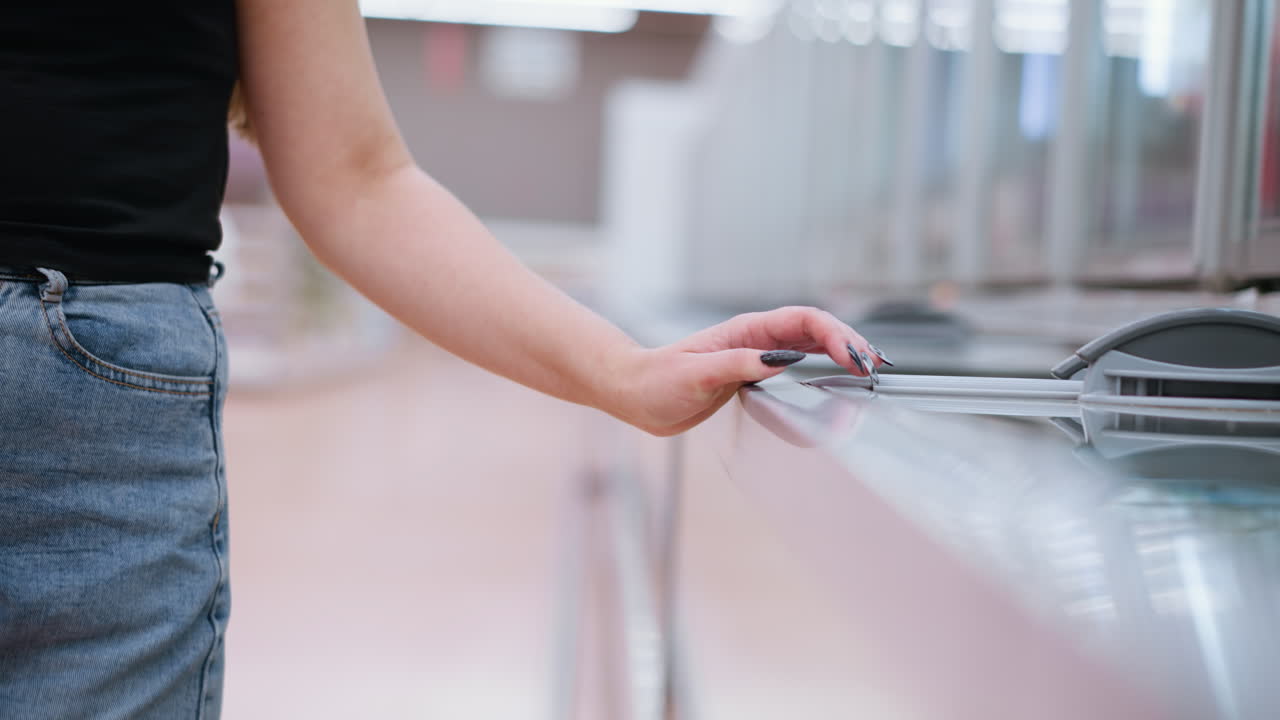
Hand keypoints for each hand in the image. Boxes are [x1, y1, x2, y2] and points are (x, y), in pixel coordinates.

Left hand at [608, 306, 883, 435]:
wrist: (635, 394)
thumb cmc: (657, 382)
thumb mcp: (696, 374)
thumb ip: (737, 364)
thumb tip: (781, 360)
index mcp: (746, 331)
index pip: (803, 321)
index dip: (835, 335)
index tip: (854, 359)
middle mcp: (756, 339)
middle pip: (816, 329)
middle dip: (850, 343)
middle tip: (877, 366)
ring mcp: (758, 356)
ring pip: (812, 346)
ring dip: (843, 353)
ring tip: (872, 368)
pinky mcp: (754, 375)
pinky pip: (799, 364)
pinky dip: (824, 368)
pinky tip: (840, 378)